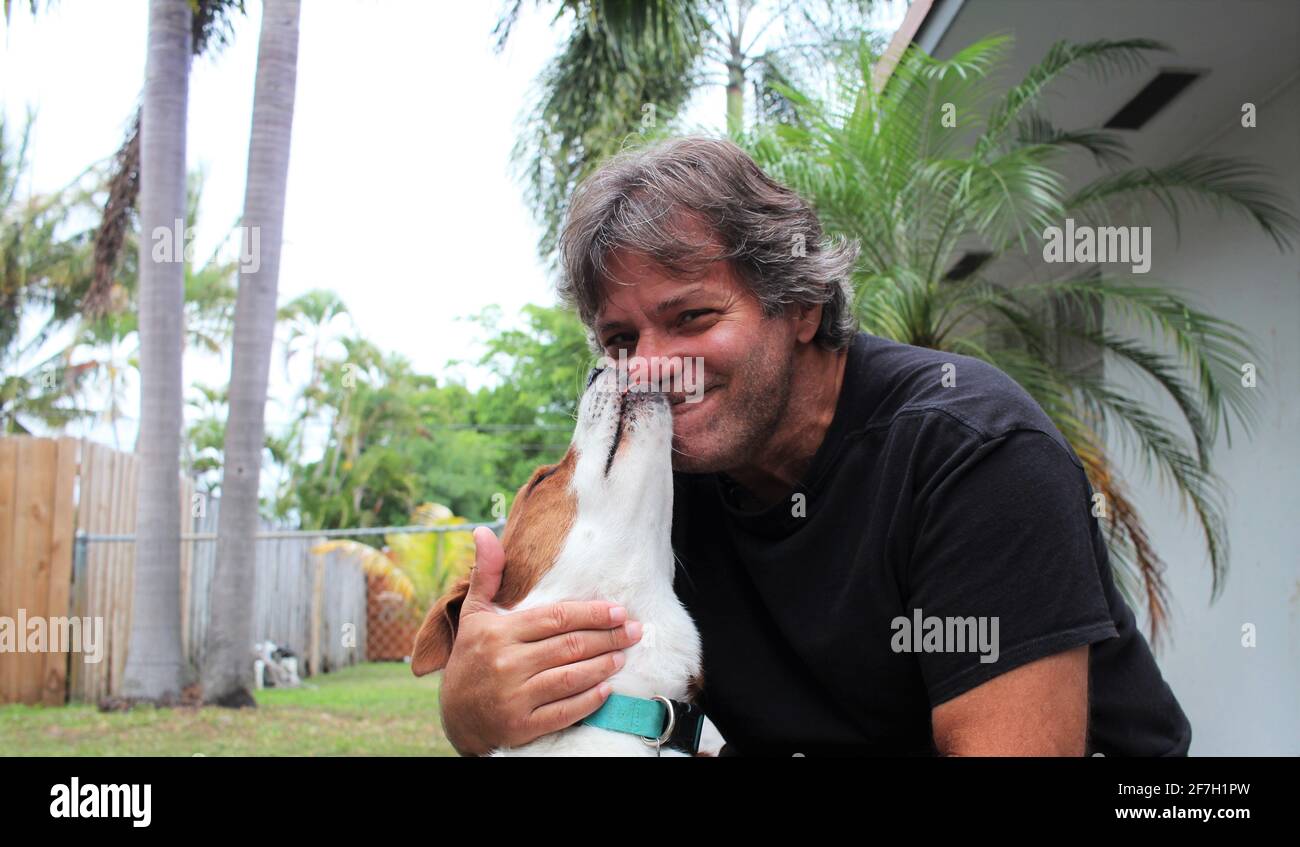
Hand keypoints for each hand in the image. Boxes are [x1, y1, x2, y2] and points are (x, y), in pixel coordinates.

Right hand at [439, 526, 643, 755]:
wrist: (456, 717)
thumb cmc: (471, 658)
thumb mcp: (473, 614)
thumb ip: (486, 574)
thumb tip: (484, 531)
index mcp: (498, 632)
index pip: (555, 618)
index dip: (590, 613)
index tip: (618, 610)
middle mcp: (506, 663)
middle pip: (569, 646)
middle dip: (607, 637)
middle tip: (633, 631)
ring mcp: (514, 697)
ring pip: (570, 677)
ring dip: (603, 666)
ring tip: (622, 656)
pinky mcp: (521, 726)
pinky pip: (564, 711)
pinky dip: (588, 700)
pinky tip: (606, 689)